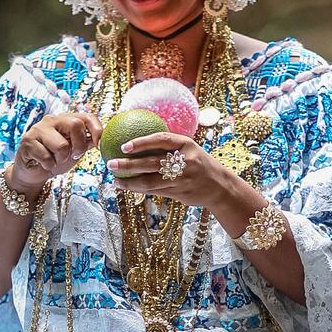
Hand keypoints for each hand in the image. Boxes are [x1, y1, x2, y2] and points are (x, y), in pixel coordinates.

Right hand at [10, 109, 100, 193]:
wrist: (33, 172)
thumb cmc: (54, 159)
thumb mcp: (74, 151)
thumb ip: (87, 142)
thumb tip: (105, 138)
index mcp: (66, 120)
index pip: (87, 116)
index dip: (97, 130)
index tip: (99, 145)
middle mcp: (52, 120)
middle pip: (75, 125)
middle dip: (79, 146)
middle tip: (74, 155)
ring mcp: (38, 129)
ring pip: (61, 145)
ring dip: (61, 159)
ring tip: (54, 160)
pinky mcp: (27, 141)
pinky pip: (46, 157)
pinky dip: (48, 166)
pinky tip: (43, 164)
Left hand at [106, 131, 227, 210]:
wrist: (219, 186)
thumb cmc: (199, 164)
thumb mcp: (189, 149)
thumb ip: (170, 146)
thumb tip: (141, 139)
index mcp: (186, 145)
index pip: (161, 140)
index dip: (142, 142)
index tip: (124, 145)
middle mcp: (184, 161)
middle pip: (151, 163)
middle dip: (128, 164)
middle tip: (111, 163)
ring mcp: (182, 179)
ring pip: (150, 181)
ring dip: (130, 182)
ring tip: (115, 180)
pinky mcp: (179, 193)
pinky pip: (155, 191)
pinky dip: (140, 189)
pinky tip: (128, 187)